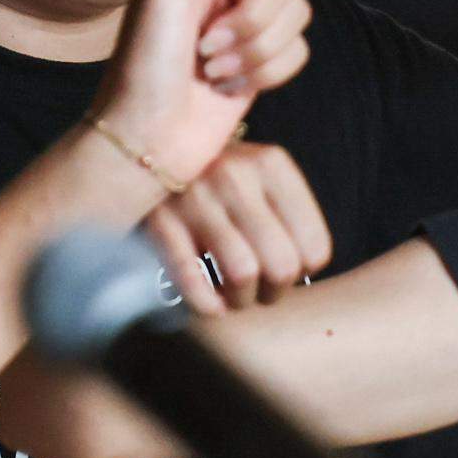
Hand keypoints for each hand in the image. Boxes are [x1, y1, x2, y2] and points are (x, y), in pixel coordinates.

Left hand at [91, 0, 312, 192]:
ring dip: (255, 50)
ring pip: (297, 16)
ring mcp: (247, 28)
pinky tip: (226, 88)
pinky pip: (298, 53)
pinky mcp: (262, 64)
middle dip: (252, 17)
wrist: (146, 137)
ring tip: (210, 70)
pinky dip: (266, 73)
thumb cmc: (141, 63)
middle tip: (205, 45)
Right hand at [145, 142, 332, 313]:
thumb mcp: (259, 176)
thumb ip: (287, 216)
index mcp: (270, 164)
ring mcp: (194, 196)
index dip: (301, 275)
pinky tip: (208, 306)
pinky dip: (205, 304)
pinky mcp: (157, 220)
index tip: (281, 272)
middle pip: (281, 266)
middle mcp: (235, 174)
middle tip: (258, 291)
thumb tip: (304, 274)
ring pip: (242, 275)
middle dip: (273, 293)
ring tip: (232, 296)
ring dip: (240, 300)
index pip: (314, 248)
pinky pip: (191, 280)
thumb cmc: (215, 179)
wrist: (143, 150)